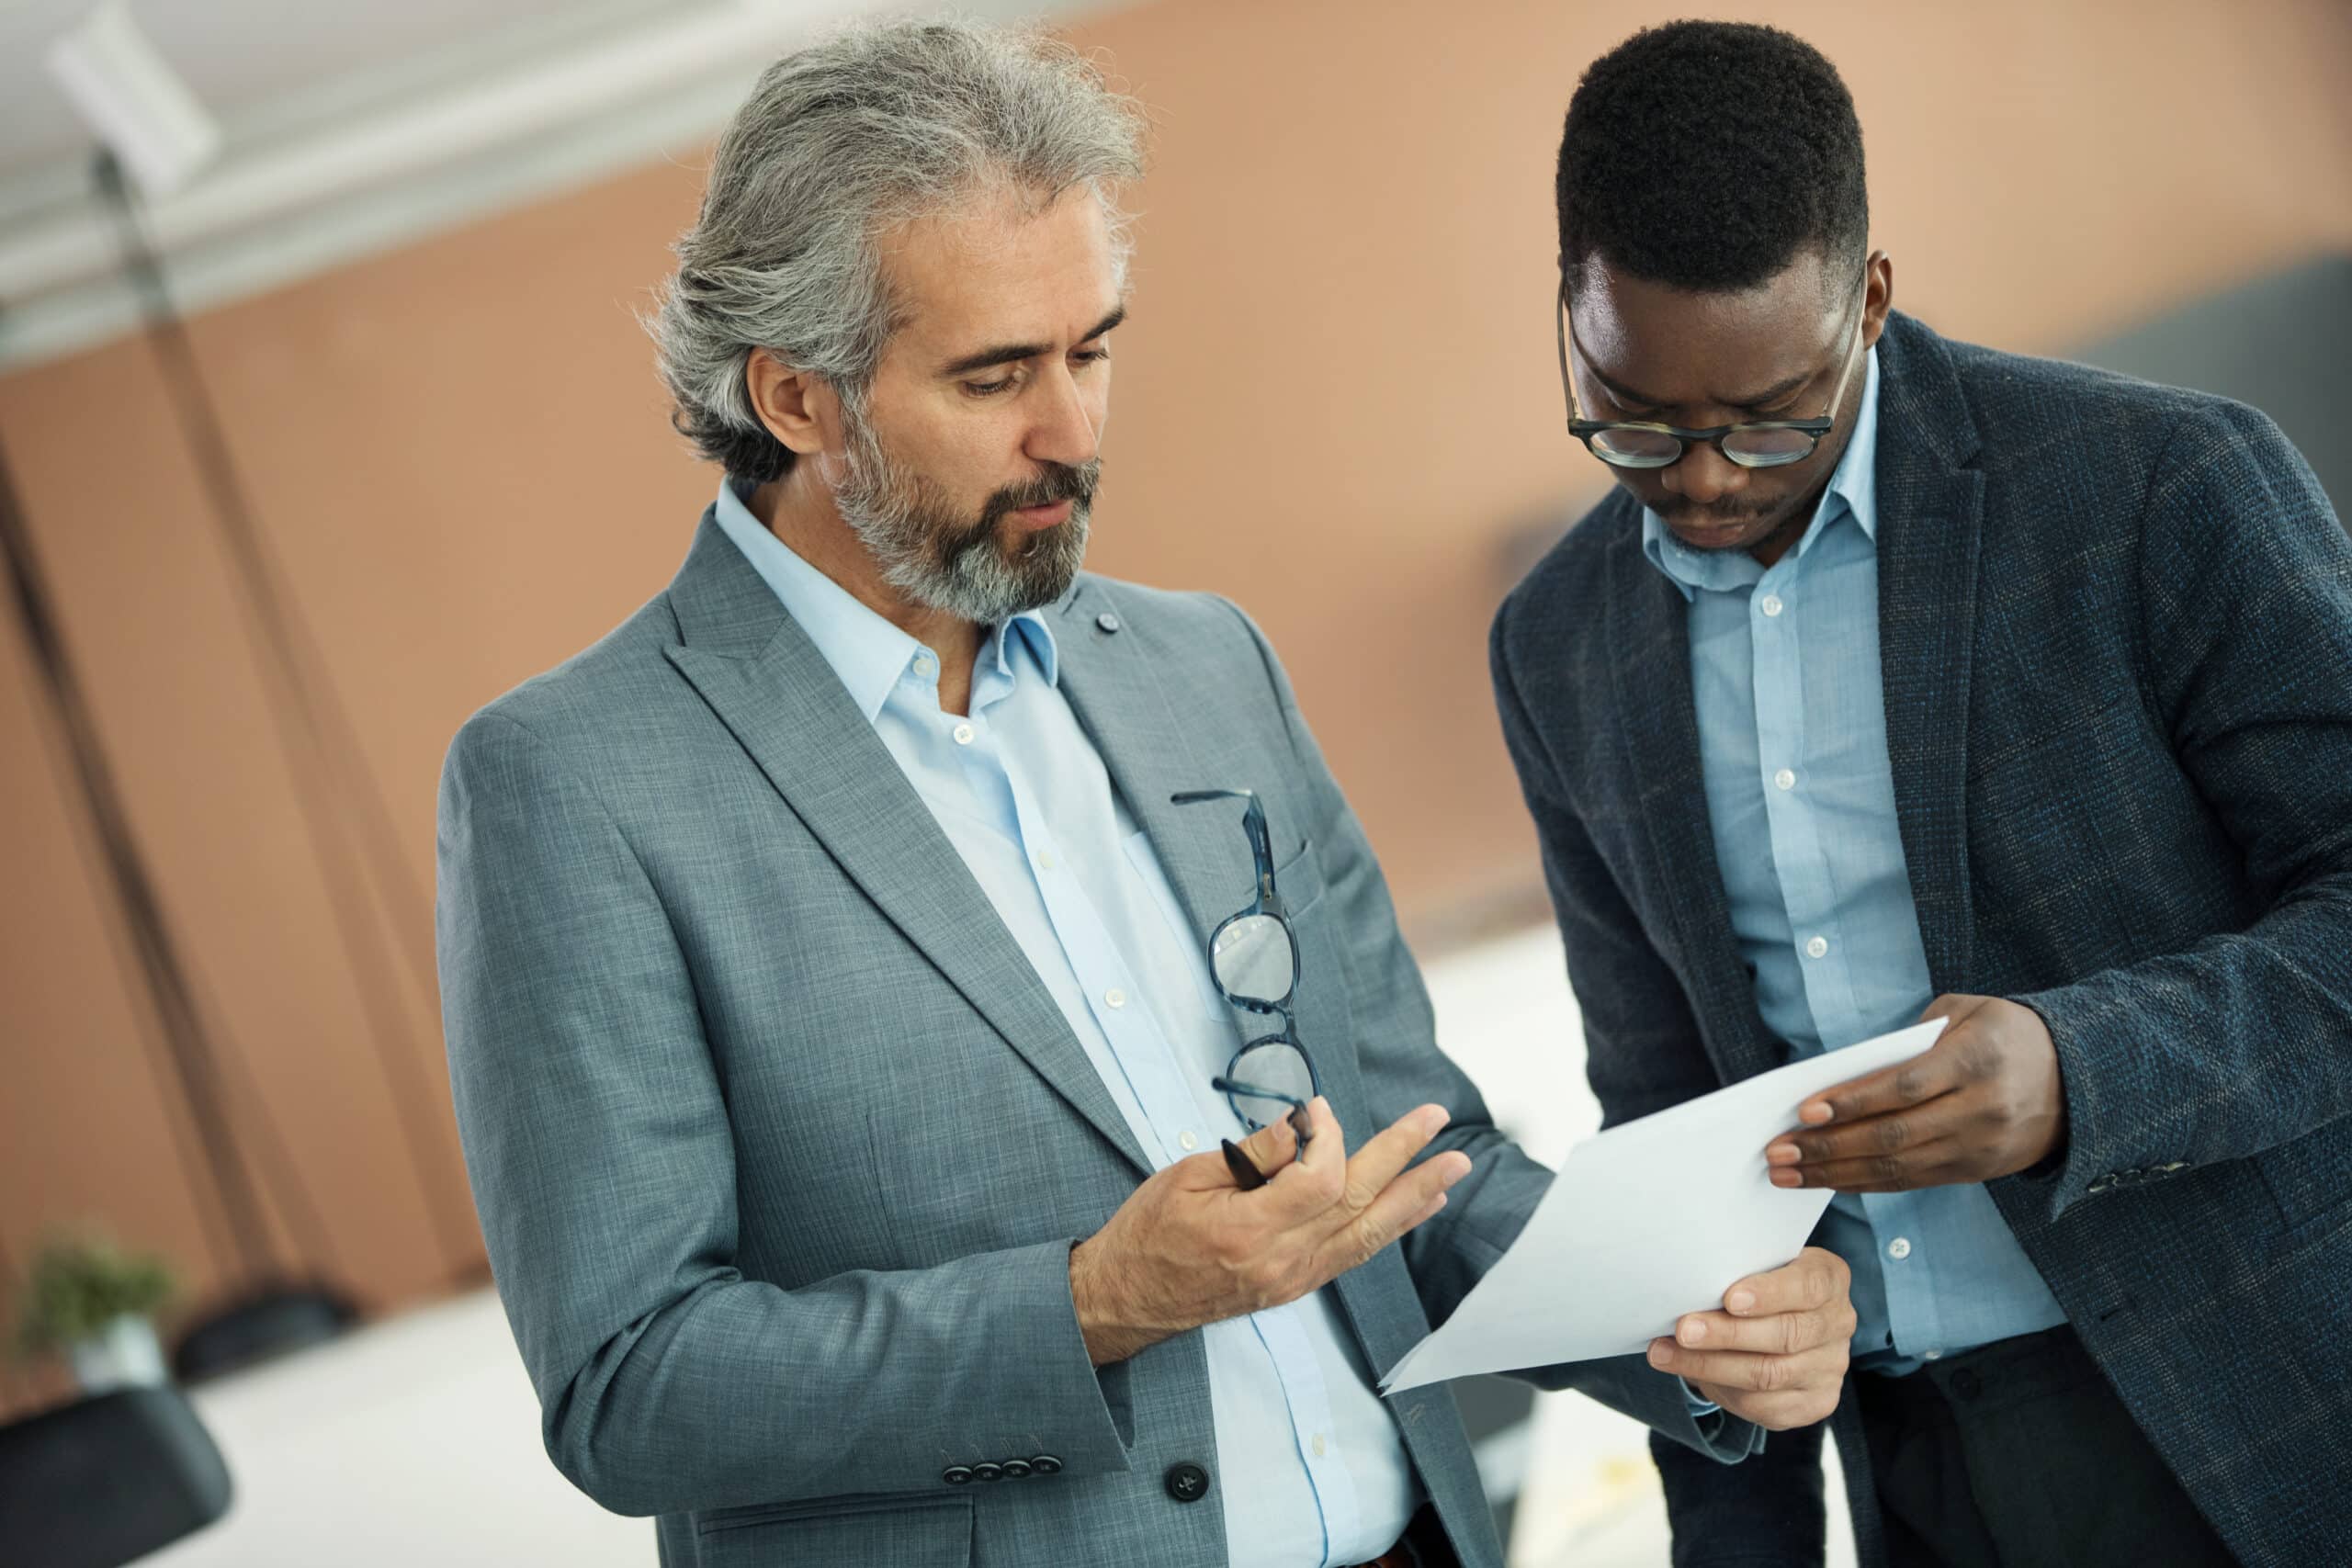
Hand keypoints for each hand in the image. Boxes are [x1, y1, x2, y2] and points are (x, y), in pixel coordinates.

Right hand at [1069, 1097, 1471, 1364]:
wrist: (1127, 1299)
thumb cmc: (1147, 1233)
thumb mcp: (1186, 1178)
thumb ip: (1252, 1154)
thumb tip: (1303, 1123)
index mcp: (1248, 1232)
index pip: (1321, 1181)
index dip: (1329, 1137)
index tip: (1316, 1110)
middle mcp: (1281, 1262)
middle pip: (1358, 1204)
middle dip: (1402, 1158)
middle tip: (1434, 1119)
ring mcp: (1293, 1279)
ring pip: (1368, 1236)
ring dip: (1413, 1198)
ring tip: (1450, 1168)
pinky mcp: (1296, 1286)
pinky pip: (1354, 1254)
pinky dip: (1388, 1227)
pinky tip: (1414, 1206)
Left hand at [1647, 1247, 1853, 1429]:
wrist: (1782, 1318)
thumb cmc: (1759, 1281)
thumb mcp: (1756, 1262)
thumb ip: (1736, 1269)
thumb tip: (1686, 1284)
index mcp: (1830, 1279)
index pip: (1808, 1286)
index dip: (1770, 1293)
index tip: (1729, 1298)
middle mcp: (1838, 1323)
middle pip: (1785, 1336)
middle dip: (1727, 1334)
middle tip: (1683, 1330)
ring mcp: (1830, 1367)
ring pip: (1769, 1375)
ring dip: (1710, 1366)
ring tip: (1665, 1353)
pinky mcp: (1816, 1403)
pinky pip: (1765, 1406)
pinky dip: (1721, 1391)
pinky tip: (1688, 1374)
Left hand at [1766, 994, 2066, 1192]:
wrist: (2077, 1081)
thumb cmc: (2004, 1034)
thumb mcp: (1966, 1012)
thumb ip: (1911, 1039)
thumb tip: (1846, 1074)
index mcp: (1977, 1061)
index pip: (1904, 1086)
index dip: (1853, 1101)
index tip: (1804, 1111)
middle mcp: (1981, 1109)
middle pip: (1893, 1135)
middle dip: (1828, 1146)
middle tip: (1777, 1152)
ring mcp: (1980, 1147)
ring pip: (1897, 1167)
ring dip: (1835, 1173)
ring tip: (1787, 1174)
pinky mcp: (1976, 1172)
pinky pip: (1911, 1181)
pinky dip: (1865, 1183)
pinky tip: (1828, 1180)